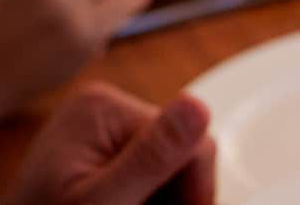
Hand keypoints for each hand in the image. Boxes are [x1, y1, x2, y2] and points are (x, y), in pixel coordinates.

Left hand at [5, 83, 214, 204]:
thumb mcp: (102, 203)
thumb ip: (150, 158)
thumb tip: (197, 105)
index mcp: (101, 108)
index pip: (187, 139)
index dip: (194, 189)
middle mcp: (103, 107)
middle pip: (181, 148)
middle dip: (175, 193)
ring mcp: (102, 127)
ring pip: (171, 162)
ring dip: (163, 197)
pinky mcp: (103, 148)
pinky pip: (151, 168)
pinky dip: (149, 196)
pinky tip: (128, 204)